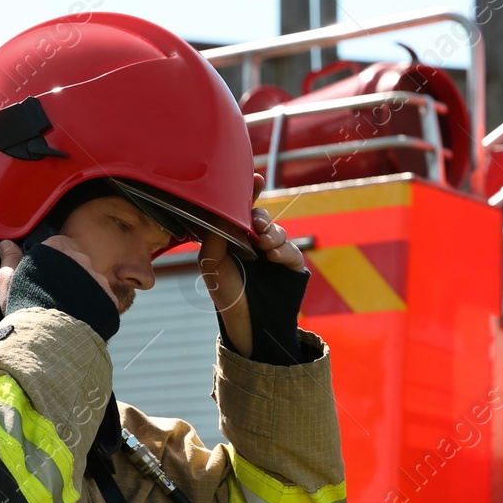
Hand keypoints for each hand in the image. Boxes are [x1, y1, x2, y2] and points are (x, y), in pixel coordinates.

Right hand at [0, 236, 119, 314]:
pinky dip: (95, 306)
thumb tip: (6, 244)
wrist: (52, 335)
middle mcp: (81, 259)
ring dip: (83, 290)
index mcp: (57, 249)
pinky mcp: (109, 298)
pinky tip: (83, 317)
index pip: (58, 243)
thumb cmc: (25, 305)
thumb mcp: (9, 281)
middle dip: (69, 273)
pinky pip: (103, 298)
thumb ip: (10, 259)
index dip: (52, 257)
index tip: (46, 271)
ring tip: (69, 308)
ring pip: (91, 280)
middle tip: (56, 292)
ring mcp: (98, 278)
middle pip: (77, 261)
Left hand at [198, 173, 303, 355]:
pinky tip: (272, 257)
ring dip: (271, 235)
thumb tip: (222, 211)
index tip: (255, 179)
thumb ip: (215, 235)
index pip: (242, 210)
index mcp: (236, 237)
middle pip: (262, 217)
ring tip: (264, 246)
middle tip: (257, 225)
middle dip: (260, 217)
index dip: (249, 193)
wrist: (248, 323)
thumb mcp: (211, 262)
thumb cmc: (226, 293)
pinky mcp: (291, 265)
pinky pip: (290, 250)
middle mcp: (256, 242)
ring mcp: (275, 253)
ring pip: (278, 231)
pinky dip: (282, 251)